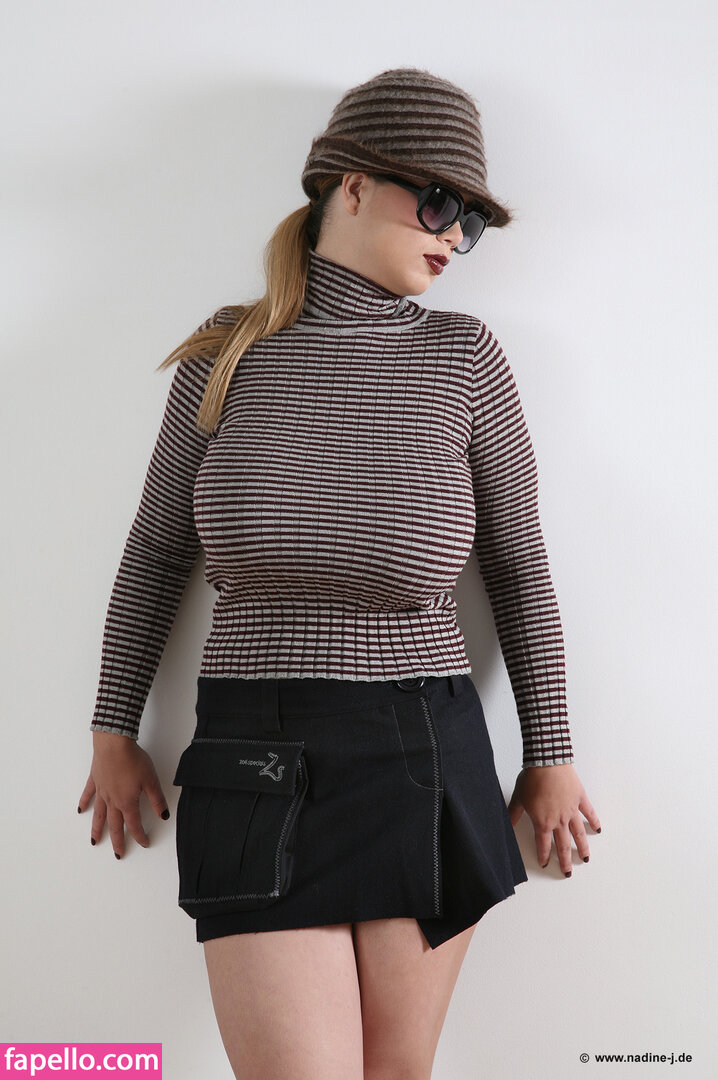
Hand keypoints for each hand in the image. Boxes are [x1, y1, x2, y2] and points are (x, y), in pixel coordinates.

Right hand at [77, 732, 170, 857]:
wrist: (113, 743)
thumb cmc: (133, 760)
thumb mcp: (150, 780)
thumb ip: (157, 800)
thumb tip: (164, 816)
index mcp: (127, 802)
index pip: (135, 823)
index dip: (140, 835)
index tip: (144, 843)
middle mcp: (112, 800)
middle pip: (115, 825)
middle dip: (117, 840)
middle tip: (118, 854)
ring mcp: (101, 790)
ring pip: (98, 814)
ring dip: (97, 829)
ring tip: (94, 841)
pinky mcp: (95, 779)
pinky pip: (88, 795)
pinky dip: (84, 803)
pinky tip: (80, 810)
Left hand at [507, 763, 600, 875]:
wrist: (547, 762)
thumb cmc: (532, 779)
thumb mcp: (519, 798)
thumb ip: (514, 814)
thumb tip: (507, 824)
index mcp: (543, 822)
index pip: (543, 844)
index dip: (544, 855)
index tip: (545, 863)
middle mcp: (559, 820)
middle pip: (563, 845)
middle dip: (565, 860)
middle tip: (568, 872)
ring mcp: (571, 810)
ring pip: (578, 833)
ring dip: (582, 847)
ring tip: (586, 859)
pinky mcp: (579, 798)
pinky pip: (588, 812)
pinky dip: (594, 821)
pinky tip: (597, 829)